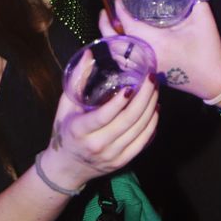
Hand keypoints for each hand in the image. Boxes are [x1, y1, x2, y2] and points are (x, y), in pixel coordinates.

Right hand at [42, 72, 157, 191]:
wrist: (66, 167)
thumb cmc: (65, 130)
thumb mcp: (66, 105)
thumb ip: (78, 79)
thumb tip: (89, 53)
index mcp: (80, 130)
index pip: (103, 116)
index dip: (118, 102)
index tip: (131, 86)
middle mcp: (96, 145)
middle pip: (127, 121)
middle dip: (144, 98)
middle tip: (152, 78)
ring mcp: (111, 156)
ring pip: (138, 131)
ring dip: (151, 108)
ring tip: (155, 89)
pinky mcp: (121, 162)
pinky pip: (143, 143)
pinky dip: (152, 125)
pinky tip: (155, 109)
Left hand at [103, 0, 220, 101]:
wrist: (212, 81)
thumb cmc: (208, 49)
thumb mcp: (205, 19)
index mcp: (158, 43)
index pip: (129, 26)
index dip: (120, 12)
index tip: (118, 0)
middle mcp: (147, 57)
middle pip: (116, 44)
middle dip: (105, 26)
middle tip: (104, 11)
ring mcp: (146, 69)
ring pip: (117, 56)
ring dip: (109, 40)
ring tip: (108, 25)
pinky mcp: (148, 75)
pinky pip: (124, 65)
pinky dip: (117, 53)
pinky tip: (119, 45)